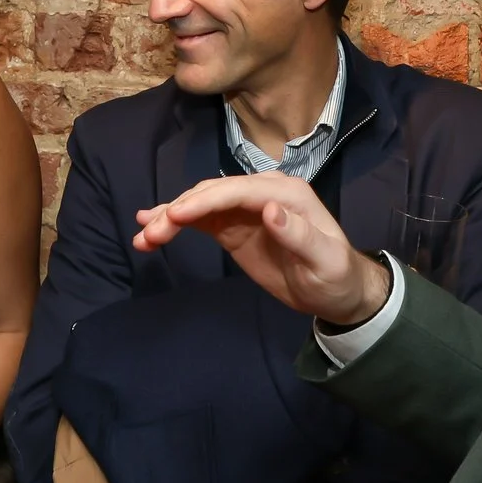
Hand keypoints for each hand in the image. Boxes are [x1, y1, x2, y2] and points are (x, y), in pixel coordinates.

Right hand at [131, 174, 389, 325]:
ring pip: (200, 204)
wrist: (338, 293)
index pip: (237, 189)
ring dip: (169, 217)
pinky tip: (150, 227)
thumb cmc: (336, 276)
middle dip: (179, 210)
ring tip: (143, 236)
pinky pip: (199, 220)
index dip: (204, 200)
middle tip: (151, 233)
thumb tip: (269, 209)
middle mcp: (263, 192)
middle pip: (212, 193)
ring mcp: (245, 209)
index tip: (175, 216)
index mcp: (286, 193)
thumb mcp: (325, 259)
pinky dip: (175, 223)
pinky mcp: (234, 227)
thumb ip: (299, 234)